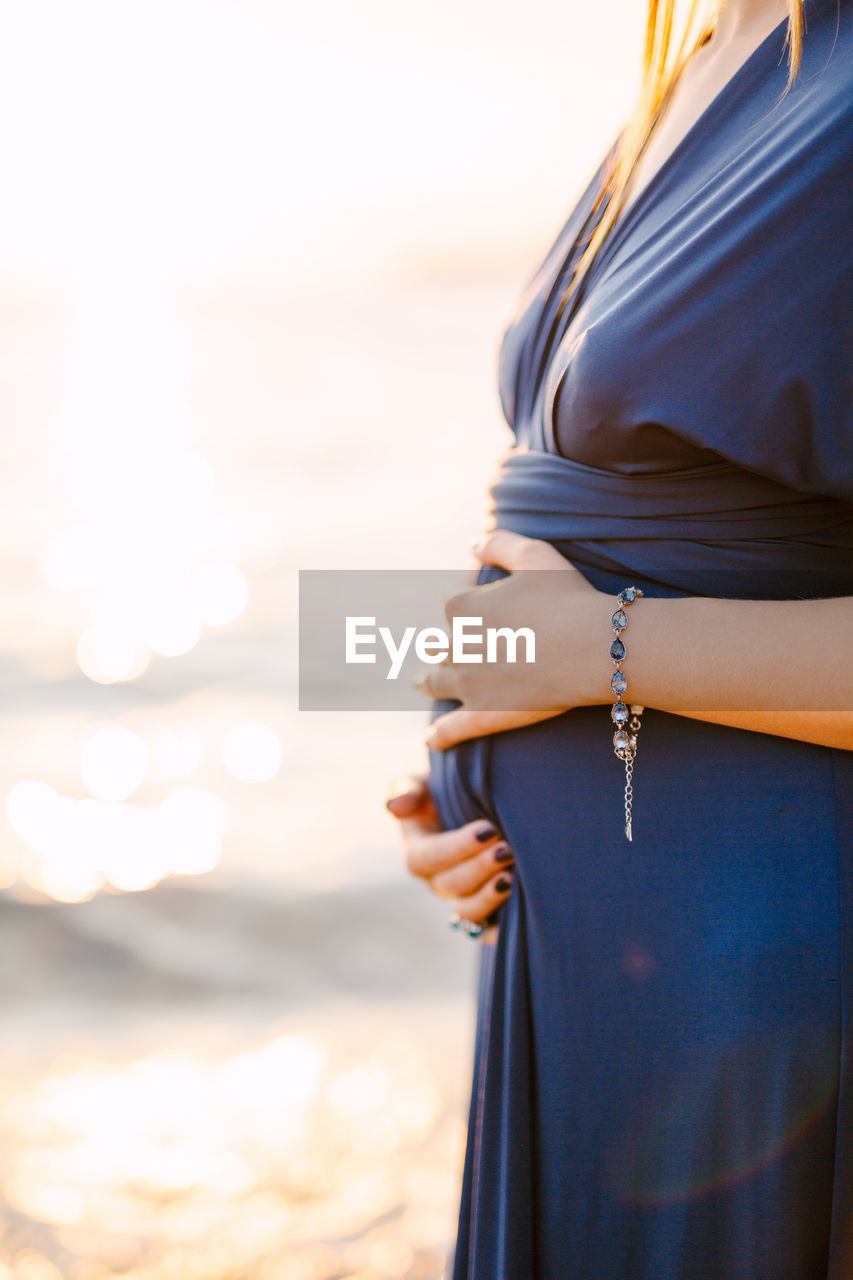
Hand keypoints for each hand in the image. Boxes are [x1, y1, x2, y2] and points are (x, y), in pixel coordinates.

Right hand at [385, 774, 513, 944]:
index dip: (456, 848)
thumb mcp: (424, 784)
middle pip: (450, 885)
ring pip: (466, 912)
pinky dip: (499, 930)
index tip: (488, 830)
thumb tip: (395, 807)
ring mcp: (458, 899)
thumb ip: (409, 789)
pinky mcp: (483, 912)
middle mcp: (436, 880)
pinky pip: (487, 930)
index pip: (426, 858)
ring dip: (488, 898)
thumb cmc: (447, 793)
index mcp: (418, 850)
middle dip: (479, 869)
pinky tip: (519, 915)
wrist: (477, 808)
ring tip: (511, 878)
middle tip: (506, 850)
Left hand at [422, 530, 609, 749]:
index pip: (450, 599)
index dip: (467, 597)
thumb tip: (472, 544)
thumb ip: (498, 543)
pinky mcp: (485, 714)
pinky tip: (430, 740)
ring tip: (419, 681)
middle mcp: (456, 645)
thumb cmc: (567, 597)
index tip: (483, 600)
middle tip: (451, 644)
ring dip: (427, 679)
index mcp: (461, 606)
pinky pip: (454, 728)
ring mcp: (467, 683)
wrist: (593, 647)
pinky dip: (440, 734)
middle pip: (439, 641)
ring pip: (435, 680)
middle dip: (443, 641)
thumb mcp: (534, 554)